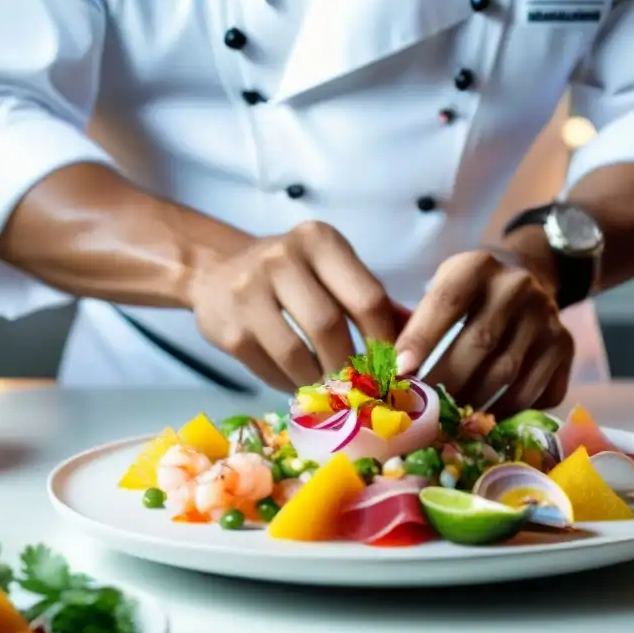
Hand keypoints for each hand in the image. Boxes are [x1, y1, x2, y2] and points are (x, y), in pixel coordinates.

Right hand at [190, 221, 397, 389]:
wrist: (216, 270)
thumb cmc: (292, 276)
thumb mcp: (333, 273)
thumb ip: (376, 304)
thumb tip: (417, 345)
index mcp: (319, 241)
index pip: (367, 299)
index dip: (385, 342)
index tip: (393, 368)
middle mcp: (282, 258)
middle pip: (329, 327)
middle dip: (351, 368)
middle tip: (362, 389)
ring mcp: (248, 291)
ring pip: (298, 355)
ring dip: (319, 382)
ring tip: (332, 391)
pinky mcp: (228, 329)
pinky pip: (269, 369)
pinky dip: (289, 384)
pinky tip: (298, 383)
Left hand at [395, 249, 573, 416]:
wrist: (530, 275)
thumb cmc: (469, 293)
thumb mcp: (443, 288)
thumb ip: (419, 323)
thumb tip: (394, 377)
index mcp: (478, 266)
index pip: (447, 301)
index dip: (422, 338)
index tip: (400, 372)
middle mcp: (518, 287)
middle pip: (479, 343)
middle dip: (444, 383)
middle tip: (419, 410)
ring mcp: (547, 318)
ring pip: (506, 375)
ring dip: (472, 405)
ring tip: (447, 422)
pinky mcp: (566, 347)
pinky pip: (535, 392)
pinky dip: (508, 413)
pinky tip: (486, 420)